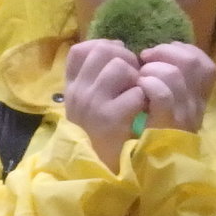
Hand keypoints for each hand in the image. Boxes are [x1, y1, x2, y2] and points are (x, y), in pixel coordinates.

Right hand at [61, 39, 147, 168]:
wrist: (99, 169)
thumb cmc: (98, 134)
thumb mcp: (88, 103)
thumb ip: (96, 76)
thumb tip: (117, 47)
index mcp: (71, 87)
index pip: (80, 50)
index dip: (103, 47)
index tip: (117, 58)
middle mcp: (78, 92)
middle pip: (102, 51)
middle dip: (125, 58)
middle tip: (134, 76)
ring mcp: (93, 104)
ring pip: (119, 67)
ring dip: (136, 77)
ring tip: (138, 93)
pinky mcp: (111, 118)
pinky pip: (135, 92)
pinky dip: (144, 98)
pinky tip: (141, 110)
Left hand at [133, 41, 215, 133]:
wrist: (147, 169)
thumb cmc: (149, 132)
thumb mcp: (169, 106)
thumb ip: (171, 82)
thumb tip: (159, 54)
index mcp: (199, 99)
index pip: (205, 65)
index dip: (184, 51)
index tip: (162, 53)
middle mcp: (196, 106)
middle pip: (193, 63)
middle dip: (166, 53)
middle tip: (146, 60)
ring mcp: (183, 115)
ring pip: (174, 75)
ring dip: (152, 69)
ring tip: (140, 77)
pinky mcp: (167, 124)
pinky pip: (162, 93)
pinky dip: (149, 83)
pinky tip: (139, 88)